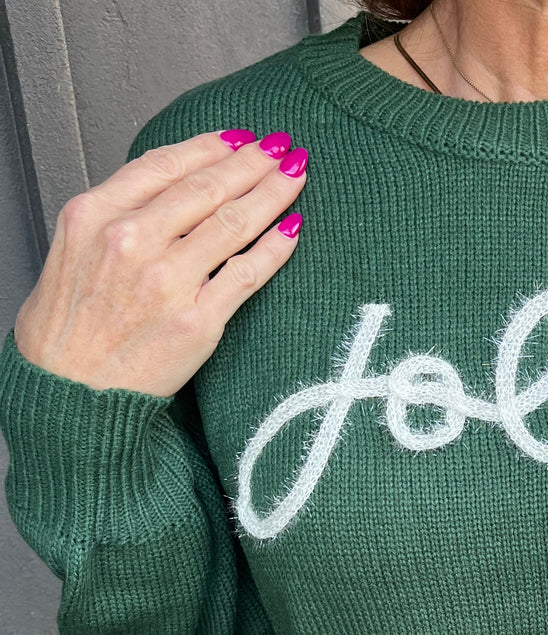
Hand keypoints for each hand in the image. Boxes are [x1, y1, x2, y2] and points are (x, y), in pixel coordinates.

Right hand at [13, 129, 307, 398]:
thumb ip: (114, 215)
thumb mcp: (71, 251)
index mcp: (94, 215)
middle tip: (279, 148)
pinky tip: (293, 228)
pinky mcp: (197, 321)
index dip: (210, 147)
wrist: (71, 396)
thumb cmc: (67, 331)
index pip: (164, 165)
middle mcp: (131, 241)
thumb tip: (164, 189)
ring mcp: (167, 282)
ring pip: (233, 222)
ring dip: (272, 193)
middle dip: (251, 162)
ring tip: (294, 175)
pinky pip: (247, 274)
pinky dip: (275, 247)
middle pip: (206, 187)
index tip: (237, 139)